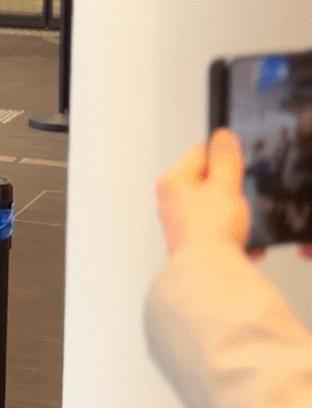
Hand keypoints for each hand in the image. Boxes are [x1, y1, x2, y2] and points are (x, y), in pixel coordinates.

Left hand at [157, 128, 250, 255]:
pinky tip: (240, 242)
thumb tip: (221, 135)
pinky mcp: (190, 241)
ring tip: (236, 224)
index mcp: (170, 180)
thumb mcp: (224, 184)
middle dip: (228, 189)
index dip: (223, 159)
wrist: (208, 272)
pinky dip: (230, 233)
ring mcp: (178, 222)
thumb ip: (224, 158)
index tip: (235, 170)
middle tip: (235, 201)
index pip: (199, 151)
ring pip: (214, 206)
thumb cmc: (210, 229)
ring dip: (231, 214)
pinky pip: (216, 229)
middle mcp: (168, 200)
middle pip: (207, 180)